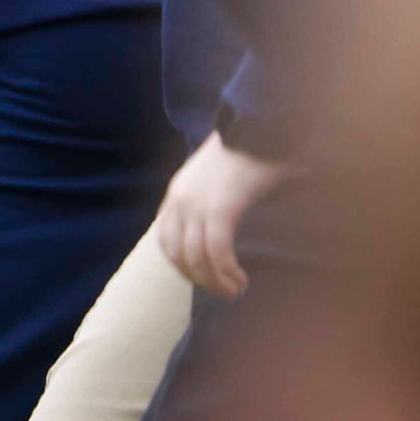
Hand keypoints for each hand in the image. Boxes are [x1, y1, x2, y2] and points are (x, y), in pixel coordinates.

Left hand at [152, 133, 285, 298]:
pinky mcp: (220, 209)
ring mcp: (197, 205)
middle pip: (178, 255)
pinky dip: (226, 272)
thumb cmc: (240, 155)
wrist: (253, 128)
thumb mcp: (210, 179)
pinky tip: (240, 279)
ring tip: (235, 290)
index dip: (182, 266)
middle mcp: (180, 202)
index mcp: (176, 195)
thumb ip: (205, 202)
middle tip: (223, 292)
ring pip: (196, 258)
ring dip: (215, 282)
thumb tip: (214, 229)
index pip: (165, 241)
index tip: (203, 278)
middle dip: (200, 280)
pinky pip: (217, 251)